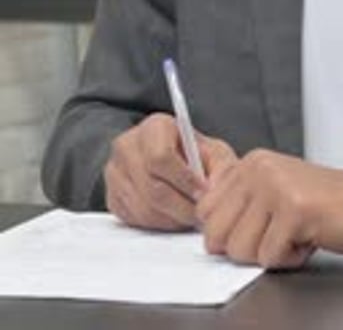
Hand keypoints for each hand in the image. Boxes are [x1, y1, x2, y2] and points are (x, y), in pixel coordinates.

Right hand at [104, 113, 235, 230]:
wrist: (166, 158)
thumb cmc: (192, 154)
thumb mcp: (213, 151)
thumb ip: (220, 167)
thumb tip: (214, 191)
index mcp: (153, 127)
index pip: (161, 158)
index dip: (184, 181)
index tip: (202, 193)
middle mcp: (127, 146)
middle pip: (152, 188)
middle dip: (182, 207)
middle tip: (200, 215)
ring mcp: (115, 172)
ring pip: (144, 208)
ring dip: (171, 220)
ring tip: (189, 217)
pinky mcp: (111, 195)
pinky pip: (134, 218)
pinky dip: (157, 224)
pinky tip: (172, 217)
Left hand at [196, 149, 342, 267]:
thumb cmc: (328, 204)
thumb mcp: (276, 190)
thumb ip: (242, 201)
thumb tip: (206, 227)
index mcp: (252, 162)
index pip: (205, 209)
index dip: (227, 232)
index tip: (255, 229)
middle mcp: (260, 168)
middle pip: (217, 233)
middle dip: (244, 248)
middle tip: (275, 237)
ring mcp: (276, 187)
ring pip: (240, 249)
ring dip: (269, 254)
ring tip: (295, 235)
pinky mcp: (295, 210)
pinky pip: (269, 258)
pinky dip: (290, 260)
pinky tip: (308, 240)